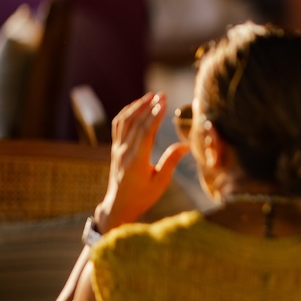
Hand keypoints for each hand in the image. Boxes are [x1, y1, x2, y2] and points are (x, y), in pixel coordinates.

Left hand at [95, 93, 188, 231]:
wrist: (118, 205)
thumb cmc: (142, 196)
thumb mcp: (161, 183)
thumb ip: (171, 161)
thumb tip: (185, 145)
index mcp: (136, 161)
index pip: (146, 132)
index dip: (155, 116)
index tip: (164, 102)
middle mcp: (124, 152)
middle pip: (136, 123)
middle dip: (149, 106)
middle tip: (162, 95)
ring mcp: (117, 149)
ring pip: (124, 121)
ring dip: (137, 106)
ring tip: (150, 96)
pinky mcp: (115, 148)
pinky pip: (118, 125)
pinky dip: (127, 113)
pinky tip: (137, 106)